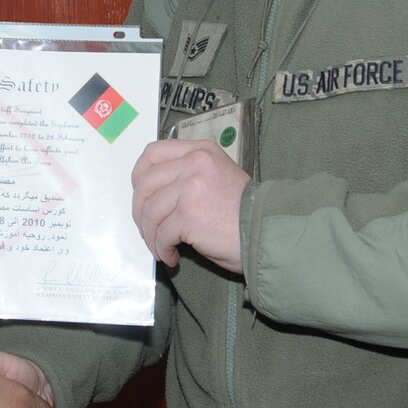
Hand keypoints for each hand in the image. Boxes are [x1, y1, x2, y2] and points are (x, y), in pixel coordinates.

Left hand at [131, 139, 248, 272]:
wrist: (268, 231)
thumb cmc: (244, 211)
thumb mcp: (217, 176)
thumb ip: (189, 174)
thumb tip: (155, 194)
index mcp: (200, 151)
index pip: (153, 153)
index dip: (140, 176)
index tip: (142, 196)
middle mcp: (193, 163)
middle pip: (145, 183)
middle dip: (140, 211)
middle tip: (148, 230)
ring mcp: (190, 187)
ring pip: (150, 211)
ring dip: (151, 235)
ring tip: (162, 248)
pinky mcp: (188, 215)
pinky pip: (161, 233)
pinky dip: (162, 248)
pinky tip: (172, 256)